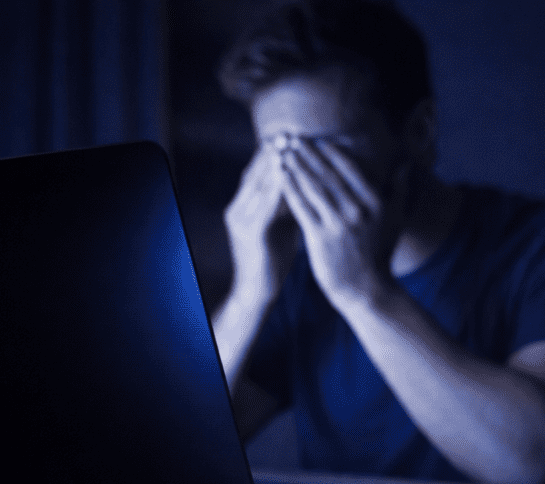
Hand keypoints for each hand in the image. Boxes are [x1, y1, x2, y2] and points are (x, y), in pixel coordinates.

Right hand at [223, 145, 298, 293]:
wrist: (258, 291)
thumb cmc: (273, 258)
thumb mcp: (280, 224)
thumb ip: (286, 202)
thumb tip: (306, 179)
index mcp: (245, 205)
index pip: (258, 171)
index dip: (274, 152)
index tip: (292, 134)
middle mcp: (238, 208)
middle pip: (256, 172)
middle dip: (273, 151)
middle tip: (291, 131)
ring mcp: (241, 219)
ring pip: (259, 184)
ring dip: (274, 163)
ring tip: (289, 144)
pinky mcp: (250, 233)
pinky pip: (264, 205)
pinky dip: (276, 187)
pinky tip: (289, 174)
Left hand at [280, 138, 409, 307]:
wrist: (367, 290)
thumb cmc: (380, 254)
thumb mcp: (396, 220)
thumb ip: (400, 190)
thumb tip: (406, 164)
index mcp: (375, 202)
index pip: (349, 169)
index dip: (330, 152)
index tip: (315, 139)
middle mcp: (357, 210)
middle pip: (327, 174)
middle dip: (307, 153)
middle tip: (290, 136)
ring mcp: (338, 224)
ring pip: (312, 187)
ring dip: (295, 166)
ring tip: (280, 151)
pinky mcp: (320, 238)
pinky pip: (301, 207)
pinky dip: (289, 189)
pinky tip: (278, 176)